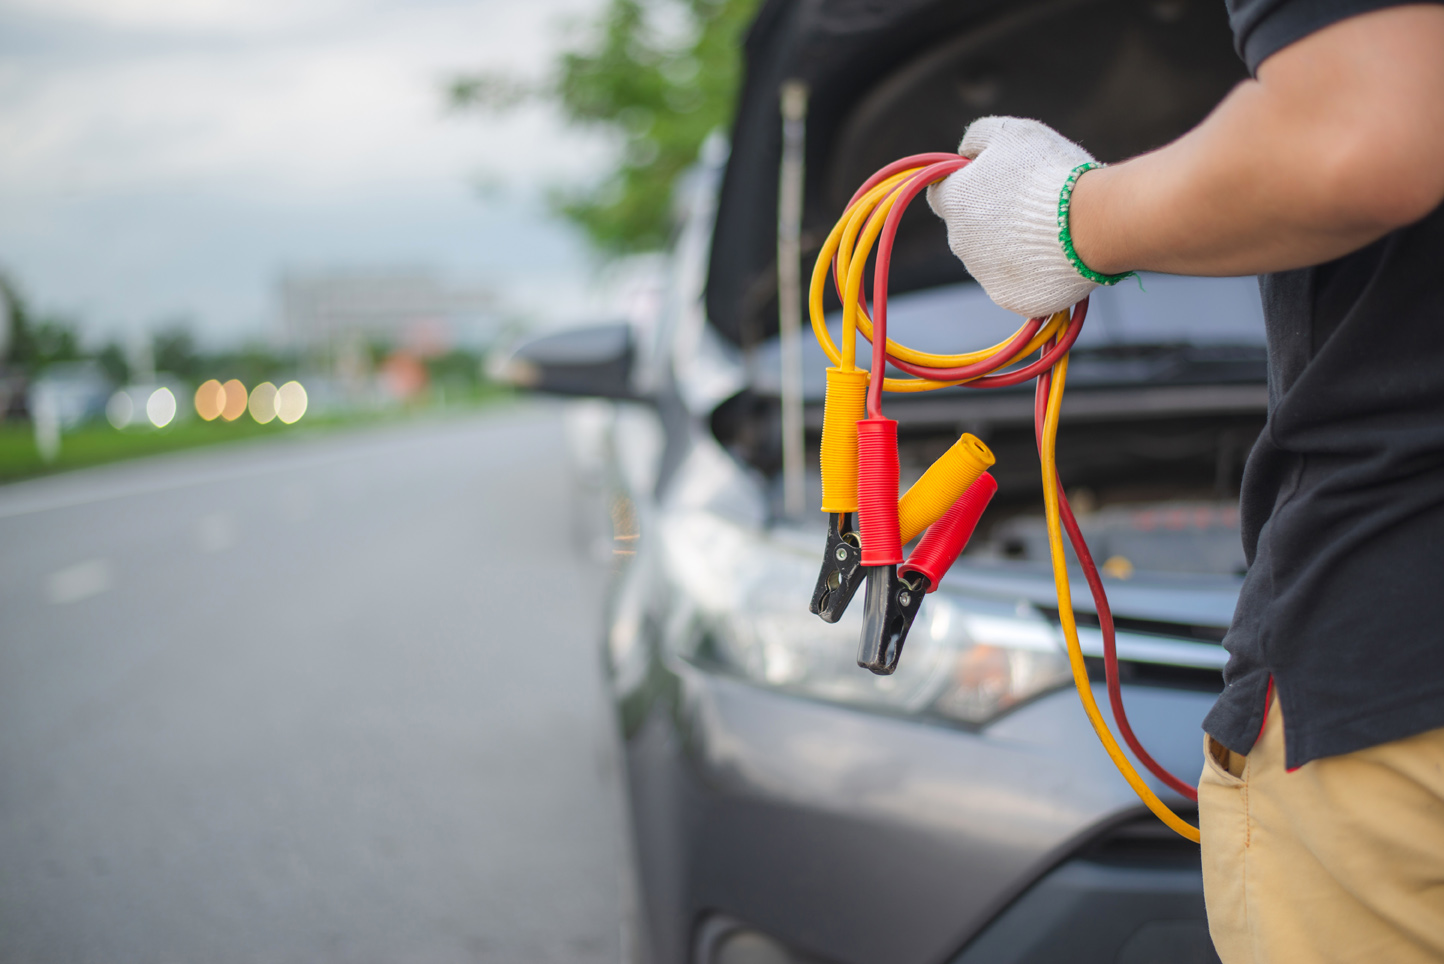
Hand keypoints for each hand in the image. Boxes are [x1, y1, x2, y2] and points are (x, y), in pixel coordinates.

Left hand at [927, 116, 1124, 317]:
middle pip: (970, 229)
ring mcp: (985, 275)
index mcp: (954, 202)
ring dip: (1014, 245)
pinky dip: (1034, 272)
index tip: (992, 181)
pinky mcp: (1011, 299)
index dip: (966, 185)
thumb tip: (965, 151)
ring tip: (1052, 229)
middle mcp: (960, 242)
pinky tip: (1058, 255)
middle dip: (993, 218)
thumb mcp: (1010, 132)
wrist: (1089, 222)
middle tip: (1032, 205)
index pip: (942, 194)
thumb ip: (978, 137)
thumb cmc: (1048, 172)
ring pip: (994, 258)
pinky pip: (1019, 283)